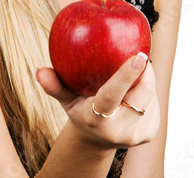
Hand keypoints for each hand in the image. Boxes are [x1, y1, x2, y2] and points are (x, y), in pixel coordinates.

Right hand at [35, 53, 159, 148]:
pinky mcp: (150, 133)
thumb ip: (54, 85)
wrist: (97, 140)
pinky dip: (147, 89)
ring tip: (133, 73)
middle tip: (139, 53)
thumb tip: (38, 70)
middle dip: (145, 71)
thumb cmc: (81, 110)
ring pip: (151, 96)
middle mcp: (120, 131)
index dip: (126, 75)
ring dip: (145, 79)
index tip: (139, 54)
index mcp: (98, 120)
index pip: (112, 95)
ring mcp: (138, 135)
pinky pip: (154, 102)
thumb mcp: (66, 99)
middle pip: (142, 94)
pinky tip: (136, 86)